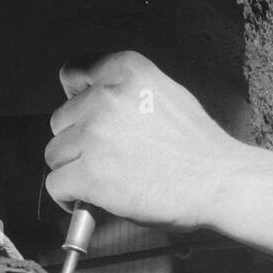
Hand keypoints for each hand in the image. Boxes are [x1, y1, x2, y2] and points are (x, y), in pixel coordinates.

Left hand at [45, 51, 272, 255]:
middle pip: (61, 121)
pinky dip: (66, 197)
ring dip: (71, 170)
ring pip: (55, 155)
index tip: (83, 119)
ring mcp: (95, 136)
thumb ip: (127, 90)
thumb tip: (91, 100)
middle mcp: (106, 97)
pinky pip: (56, 185)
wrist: (217, 181)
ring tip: (98, 183)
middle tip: (101, 161)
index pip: (73, 73)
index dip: (75, 100)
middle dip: (76, 142)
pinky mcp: (90, 175)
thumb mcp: (166, 92)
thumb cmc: (198, 147)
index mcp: (127, 70)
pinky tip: (85, 201)